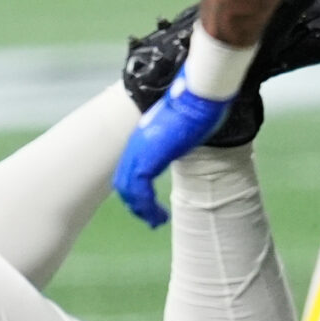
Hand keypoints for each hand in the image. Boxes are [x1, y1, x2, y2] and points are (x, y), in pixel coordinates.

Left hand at [114, 83, 233, 227]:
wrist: (196, 99)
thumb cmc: (195, 109)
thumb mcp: (180, 130)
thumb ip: (174, 141)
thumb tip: (182, 144)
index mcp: (141, 139)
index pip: (127, 171)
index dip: (134, 191)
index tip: (146, 205)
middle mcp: (136, 146)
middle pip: (123, 183)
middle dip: (135, 204)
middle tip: (151, 219)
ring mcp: (139, 152)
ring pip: (129, 191)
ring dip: (142, 210)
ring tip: (157, 221)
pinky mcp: (148, 159)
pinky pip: (140, 192)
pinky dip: (147, 208)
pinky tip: (160, 216)